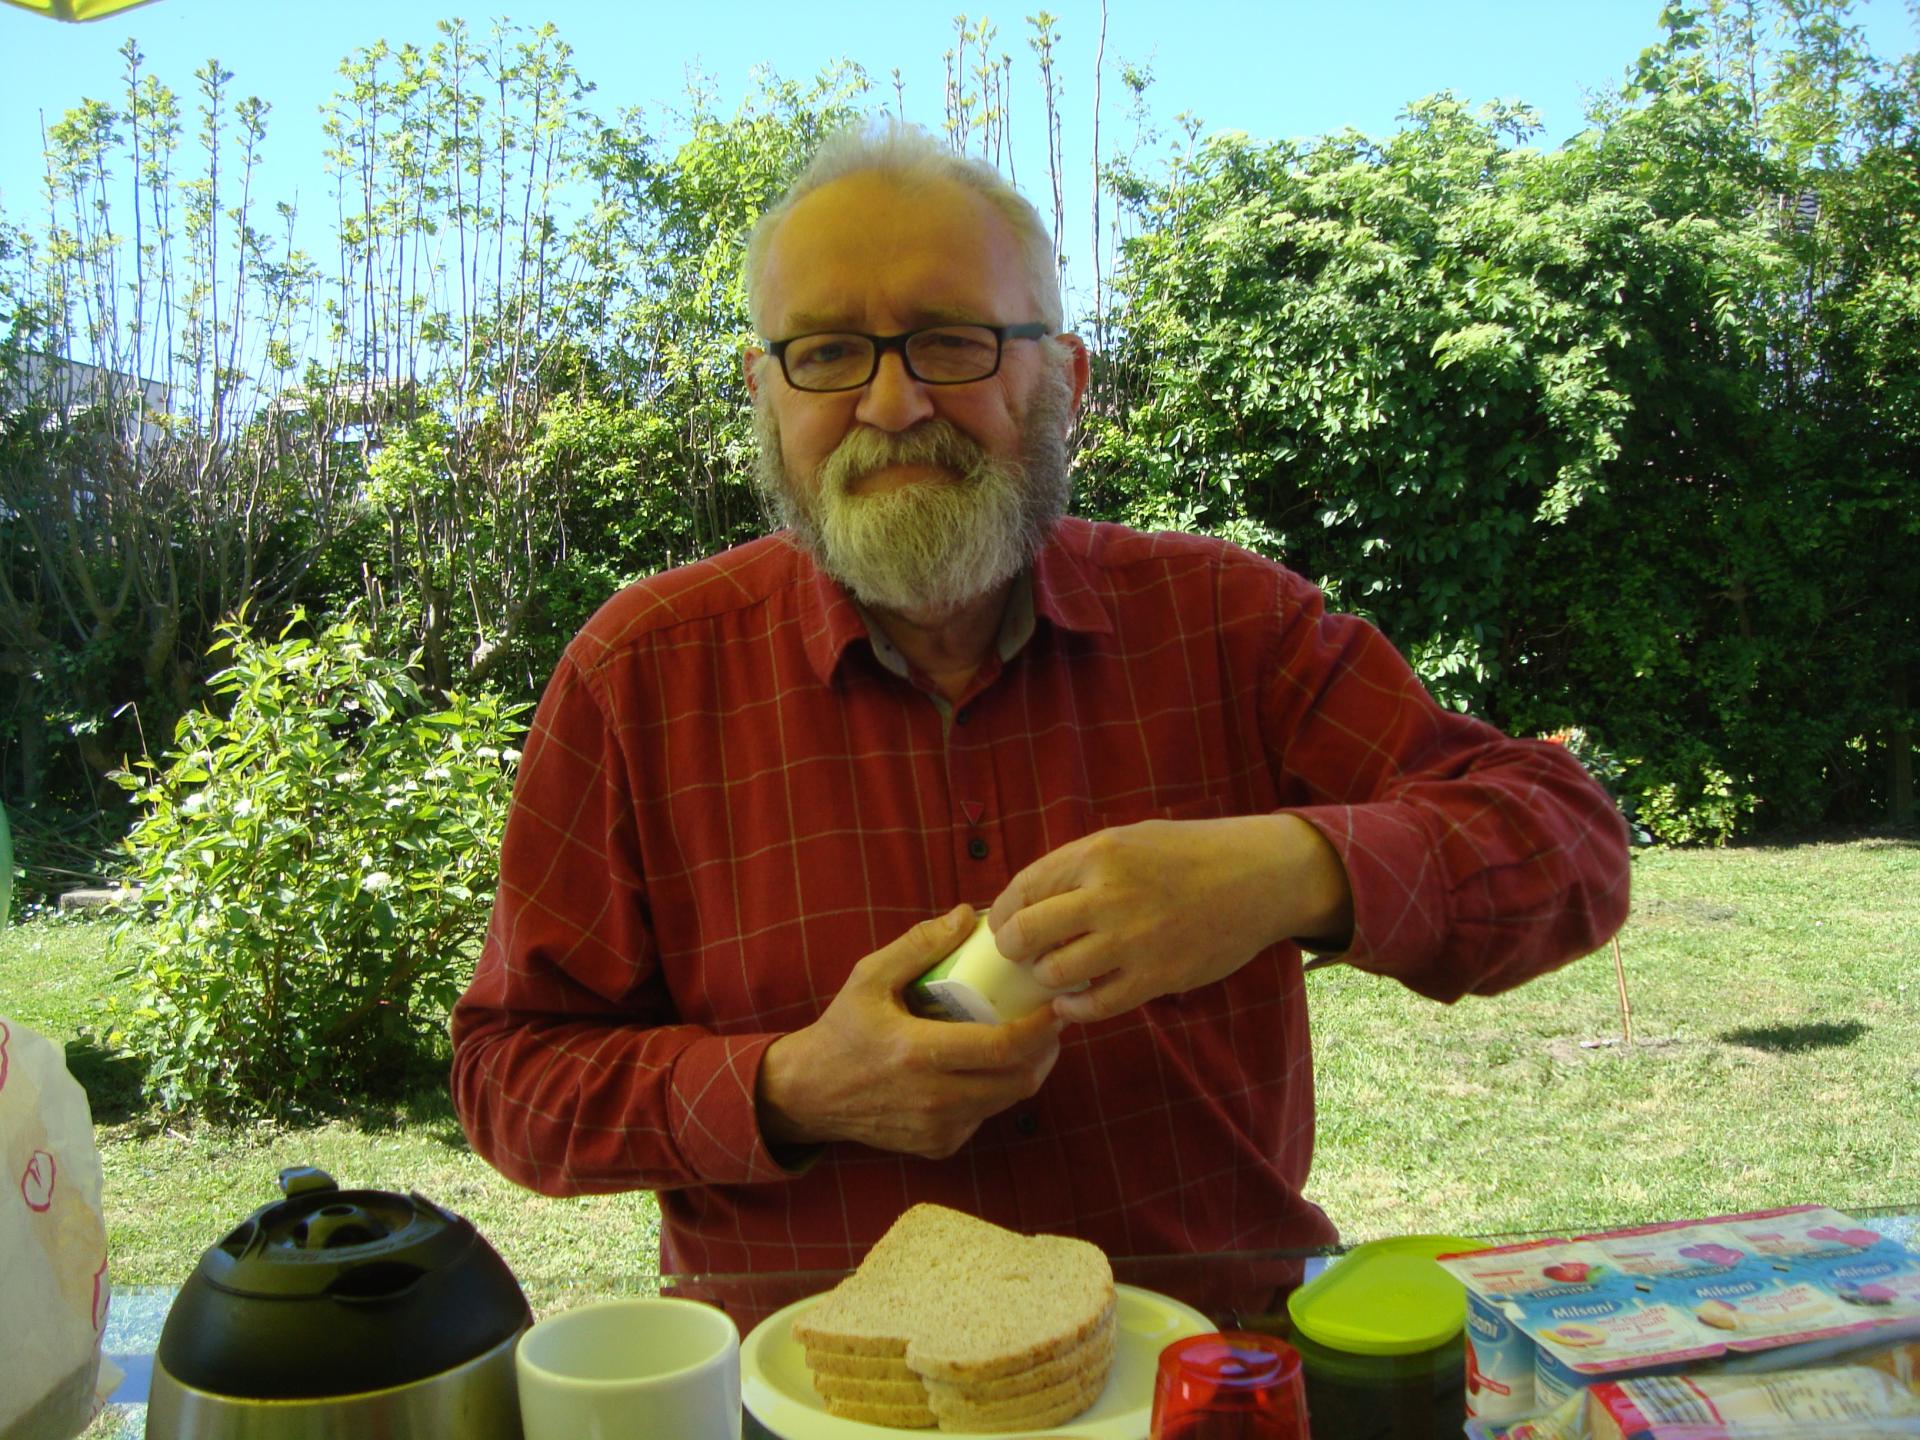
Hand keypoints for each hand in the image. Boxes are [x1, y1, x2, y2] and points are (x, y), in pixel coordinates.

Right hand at [756, 906, 1064, 1158]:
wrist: (810, 1094)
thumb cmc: (843, 1030)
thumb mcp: (870, 976)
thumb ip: (919, 944)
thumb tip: (968, 915)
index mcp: (918, 1053)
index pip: (1003, 1046)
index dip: (1041, 1028)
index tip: (1057, 1005)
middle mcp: (932, 1098)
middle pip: (1018, 1079)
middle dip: (1046, 1049)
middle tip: (1052, 1020)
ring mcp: (937, 1128)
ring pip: (1007, 1101)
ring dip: (1028, 1070)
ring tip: (1031, 1039)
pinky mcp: (938, 1146)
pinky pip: (985, 1117)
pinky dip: (997, 1091)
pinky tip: (991, 1067)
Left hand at [986, 814, 1352, 1024]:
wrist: (1258, 876)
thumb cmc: (1187, 855)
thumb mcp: (1128, 839)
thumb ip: (1079, 867)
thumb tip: (1025, 902)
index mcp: (1097, 853)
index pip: (1022, 889)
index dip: (1000, 914)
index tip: (1001, 926)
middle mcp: (1108, 895)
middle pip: (1026, 934)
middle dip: (1013, 949)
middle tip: (1021, 955)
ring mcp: (1133, 939)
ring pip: (1055, 973)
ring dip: (1045, 979)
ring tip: (1053, 976)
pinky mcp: (1157, 977)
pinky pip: (1096, 1006)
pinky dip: (1074, 1010)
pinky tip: (1072, 1003)